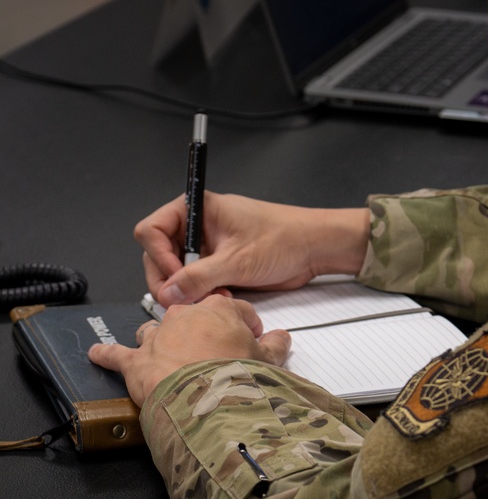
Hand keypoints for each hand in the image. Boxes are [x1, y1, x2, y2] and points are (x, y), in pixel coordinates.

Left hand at [88, 295, 291, 406]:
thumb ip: (275, 345)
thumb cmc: (236, 377)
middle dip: (202, 330)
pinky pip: (116, 353)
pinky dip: (106, 353)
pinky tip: (98, 353)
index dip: (247, 325)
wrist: (205, 400)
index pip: (237, 309)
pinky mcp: (136, 360)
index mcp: (220, 309)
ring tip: (163, 350)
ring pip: (155, 329)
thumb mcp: (268, 360)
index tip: (251, 337)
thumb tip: (282, 338)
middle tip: (213, 350)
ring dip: (159, 338)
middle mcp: (185, 316)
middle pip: (193, 315)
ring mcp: (159, 336)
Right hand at [135, 191, 370, 305]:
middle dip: (171, 279)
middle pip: (158, 254)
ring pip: (176, 272)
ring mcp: (207, 247)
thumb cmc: (284, 238)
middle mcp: (198, 227)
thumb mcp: (238, 260)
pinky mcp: (218, 265)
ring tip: (212, 297)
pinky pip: (195, 282)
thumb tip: (168, 294)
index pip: (152, 229)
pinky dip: (201, 293)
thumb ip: (199, 277)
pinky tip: (220, 298)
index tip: (173, 277)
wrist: (315, 248)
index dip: (157, 255)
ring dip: (187, 290)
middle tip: (186, 299)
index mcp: (198, 209)